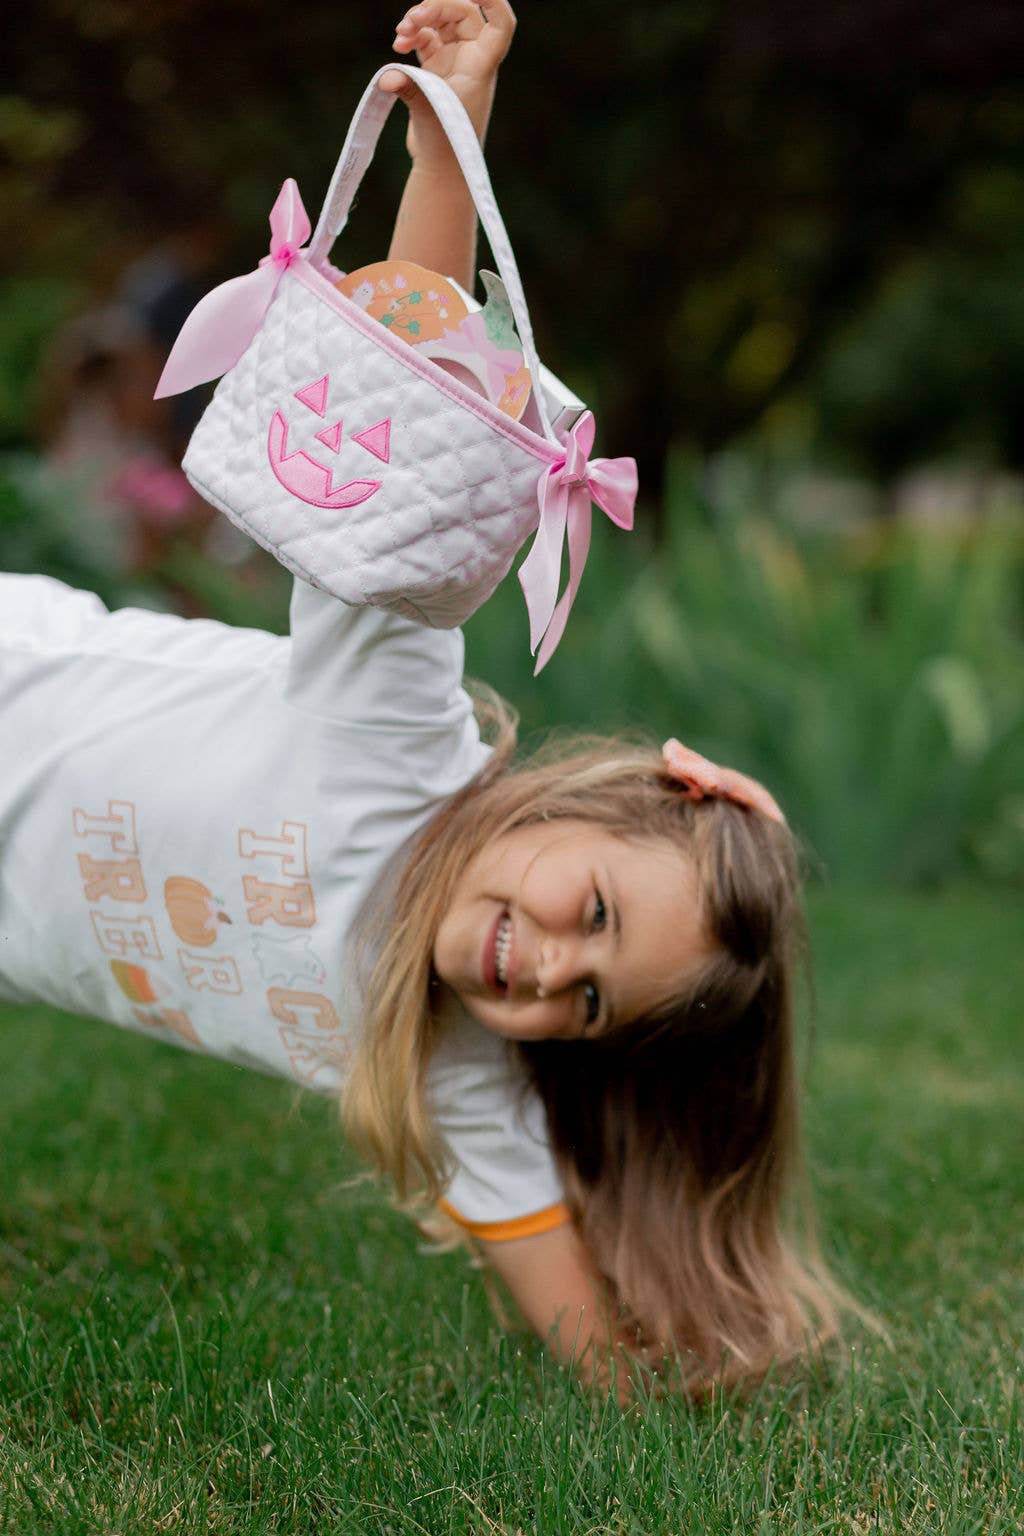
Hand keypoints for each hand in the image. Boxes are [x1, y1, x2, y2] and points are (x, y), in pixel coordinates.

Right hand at [379, 0, 516, 161]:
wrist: (441, 165)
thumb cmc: (446, 144)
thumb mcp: (429, 112)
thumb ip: (409, 88)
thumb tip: (387, 78)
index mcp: (481, 64)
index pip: (500, 23)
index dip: (493, 0)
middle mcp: (471, 57)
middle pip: (462, 12)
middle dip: (435, 7)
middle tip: (412, 20)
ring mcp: (453, 60)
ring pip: (441, 21)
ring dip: (419, 18)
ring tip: (401, 33)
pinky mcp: (435, 68)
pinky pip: (425, 37)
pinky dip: (411, 35)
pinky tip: (399, 46)